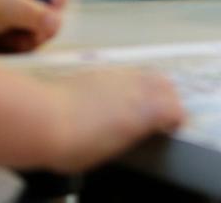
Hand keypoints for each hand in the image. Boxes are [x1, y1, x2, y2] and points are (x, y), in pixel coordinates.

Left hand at [0, 0, 67, 53]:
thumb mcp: (1, 5)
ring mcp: (25, 13)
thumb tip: (57, 23)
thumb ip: (31, 13)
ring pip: (44, 30)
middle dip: (41, 25)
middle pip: (54, 9)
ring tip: (3, 37)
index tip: (54, 11)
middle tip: (22, 32)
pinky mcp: (18, 30)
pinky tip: (1, 43)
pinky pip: (31, 42)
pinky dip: (18, 46)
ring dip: (27, 38)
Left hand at [51, 68, 184, 171]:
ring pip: (145, 74)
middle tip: (160, 113)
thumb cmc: (77, 145)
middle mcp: (137, 87)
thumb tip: (134, 131)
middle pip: (165, 84)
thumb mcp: (111, 150)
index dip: (176, 120)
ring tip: (138, 103)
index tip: (170, 129)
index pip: (176, 109)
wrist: (45, 119)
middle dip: (168, 97)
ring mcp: (118, 75)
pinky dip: (127, 83)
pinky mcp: (99, 69)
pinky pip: (124, 73)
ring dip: (148, 87)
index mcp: (146, 111)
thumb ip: (131, 135)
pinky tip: (113, 96)